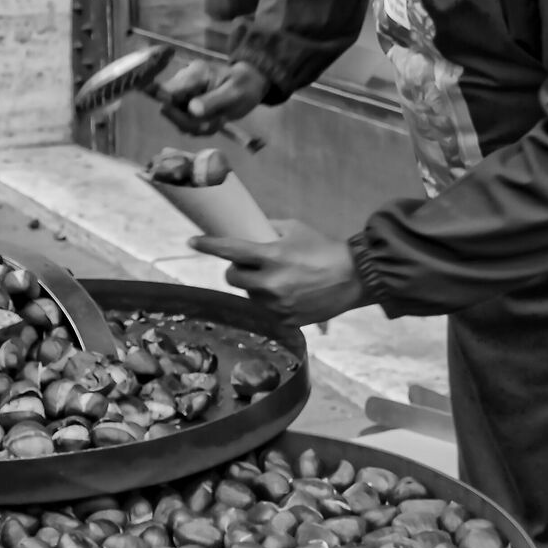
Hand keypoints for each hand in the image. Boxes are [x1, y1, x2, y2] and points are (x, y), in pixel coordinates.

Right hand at [154, 58, 270, 136]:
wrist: (249, 85)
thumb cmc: (243, 84)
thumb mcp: (234, 92)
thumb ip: (213, 100)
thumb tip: (191, 110)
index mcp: (193, 75)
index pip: (166, 89)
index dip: (167, 105)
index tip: (184, 117)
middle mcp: (183, 85)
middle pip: (169, 109)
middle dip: (190, 122)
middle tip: (216, 122)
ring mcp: (184, 98)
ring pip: (178, 121)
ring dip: (198, 127)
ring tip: (220, 120)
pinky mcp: (187, 109)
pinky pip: (187, 125)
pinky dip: (201, 128)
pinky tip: (216, 121)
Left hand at [191, 221, 368, 326]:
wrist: (355, 277)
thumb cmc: (323, 248)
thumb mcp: (294, 229)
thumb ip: (267, 229)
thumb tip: (247, 228)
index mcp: (272, 256)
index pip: (230, 250)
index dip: (208, 245)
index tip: (192, 241)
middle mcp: (272, 282)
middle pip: (232, 278)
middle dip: (237, 270)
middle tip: (251, 266)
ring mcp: (279, 304)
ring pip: (249, 295)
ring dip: (255, 287)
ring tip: (278, 279)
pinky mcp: (287, 320)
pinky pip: (266, 310)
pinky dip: (271, 302)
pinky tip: (288, 294)